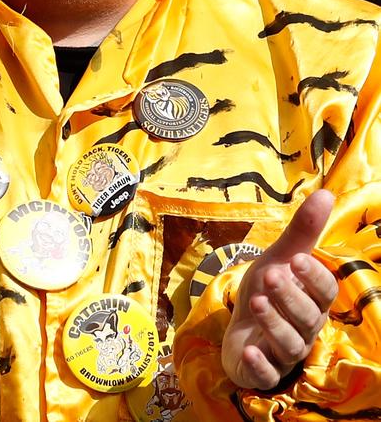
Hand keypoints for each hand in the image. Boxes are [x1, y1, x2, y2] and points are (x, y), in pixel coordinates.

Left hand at [222, 189, 337, 389]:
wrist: (240, 325)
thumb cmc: (267, 290)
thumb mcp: (279, 258)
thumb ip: (302, 231)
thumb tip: (327, 193)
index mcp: (313, 301)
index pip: (324, 293)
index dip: (312, 277)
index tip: (296, 258)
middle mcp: (304, 329)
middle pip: (308, 318)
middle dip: (290, 297)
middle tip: (270, 275)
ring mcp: (284, 353)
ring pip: (289, 345)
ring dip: (274, 324)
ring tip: (257, 301)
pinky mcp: (263, 371)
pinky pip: (267, 374)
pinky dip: (259, 364)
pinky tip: (249, 349)